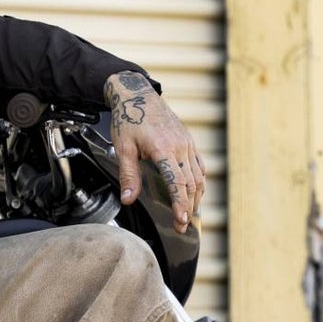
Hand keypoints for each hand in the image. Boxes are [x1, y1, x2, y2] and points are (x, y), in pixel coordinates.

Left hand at [105, 69, 205, 231]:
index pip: (176, 182)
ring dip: (196, 198)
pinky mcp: (189, 142)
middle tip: (182, 227)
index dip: (180, 203)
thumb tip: (128, 200)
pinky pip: (199, 166)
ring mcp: (187, 144)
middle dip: (188, 208)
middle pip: (190, 183)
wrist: (138, 94)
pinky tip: (196, 194)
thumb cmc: (129, 119)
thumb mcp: (123, 148)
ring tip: (190, 216)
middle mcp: (180, 146)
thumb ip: (128, 175)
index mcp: (163, 148)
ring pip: (198, 177)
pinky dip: (199, 183)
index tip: (182, 220)